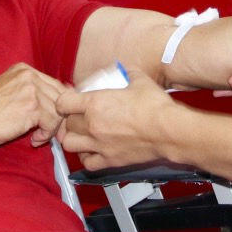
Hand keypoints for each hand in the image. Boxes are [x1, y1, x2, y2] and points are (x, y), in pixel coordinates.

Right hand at [0, 63, 67, 149]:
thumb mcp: (8, 90)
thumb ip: (29, 90)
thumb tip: (56, 100)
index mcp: (23, 69)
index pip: (54, 85)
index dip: (57, 105)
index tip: (51, 119)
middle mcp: (29, 76)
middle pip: (60, 96)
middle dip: (57, 116)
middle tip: (47, 131)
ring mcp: (31, 90)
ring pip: (59, 110)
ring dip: (51, 128)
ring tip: (37, 136)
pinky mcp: (31, 108)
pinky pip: (52, 123)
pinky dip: (46, 135)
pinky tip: (33, 140)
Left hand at [57, 72, 178, 169]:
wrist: (168, 131)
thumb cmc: (155, 106)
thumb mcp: (140, 80)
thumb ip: (128, 72)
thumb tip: (126, 69)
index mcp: (95, 103)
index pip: (63, 102)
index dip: (64, 100)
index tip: (70, 100)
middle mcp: (92, 125)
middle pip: (67, 124)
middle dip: (71, 118)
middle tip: (79, 115)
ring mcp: (99, 145)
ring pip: (70, 145)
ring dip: (73, 138)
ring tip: (82, 134)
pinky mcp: (109, 160)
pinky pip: (87, 163)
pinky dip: (86, 157)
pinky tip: (93, 150)